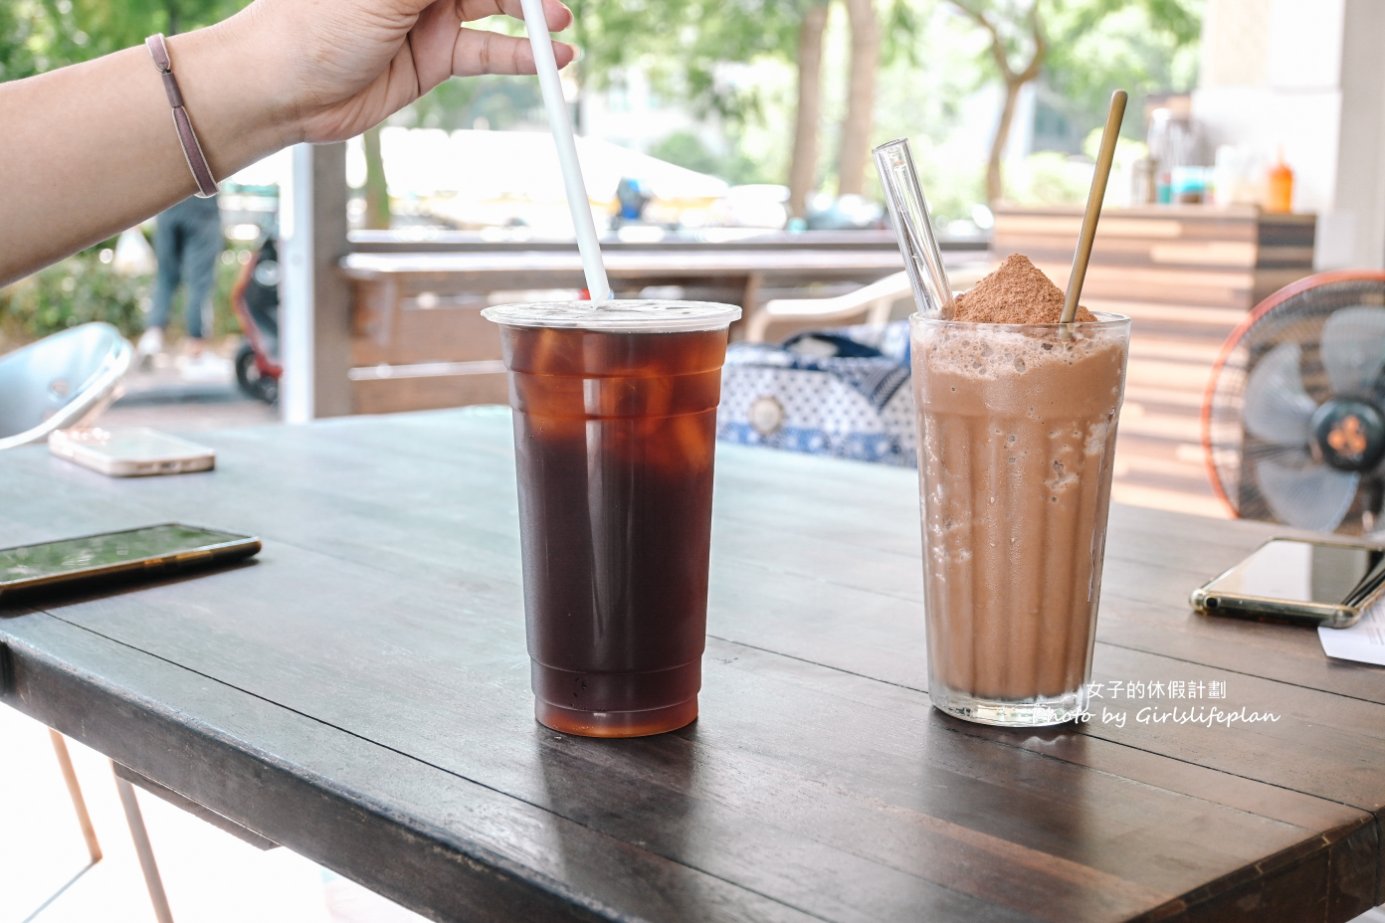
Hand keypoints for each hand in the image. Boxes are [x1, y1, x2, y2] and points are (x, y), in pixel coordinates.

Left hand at [245, 0, 574, 143]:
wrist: (282, 90)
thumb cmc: (312, 23)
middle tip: (556, 3)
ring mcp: (429, 15)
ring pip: (496, 7)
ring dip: (532, 16)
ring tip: (560, 24)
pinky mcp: (434, 57)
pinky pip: (489, 52)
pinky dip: (522, 56)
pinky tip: (552, 57)